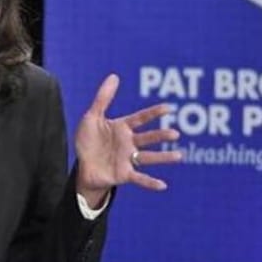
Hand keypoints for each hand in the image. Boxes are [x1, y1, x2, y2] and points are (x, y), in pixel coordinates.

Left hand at [74, 74, 181, 207]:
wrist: (82, 166)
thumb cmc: (88, 140)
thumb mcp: (91, 117)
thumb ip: (103, 98)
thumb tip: (114, 76)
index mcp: (122, 128)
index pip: (140, 118)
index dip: (153, 113)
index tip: (168, 108)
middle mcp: (128, 143)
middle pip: (148, 138)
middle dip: (160, 136)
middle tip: (175, 134)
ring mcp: (127, 159)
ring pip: (149, 157)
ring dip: (163, 157)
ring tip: (179, 156)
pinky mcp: (124, 174)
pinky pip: (139, 178)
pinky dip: (150, 182)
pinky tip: (162, 185)